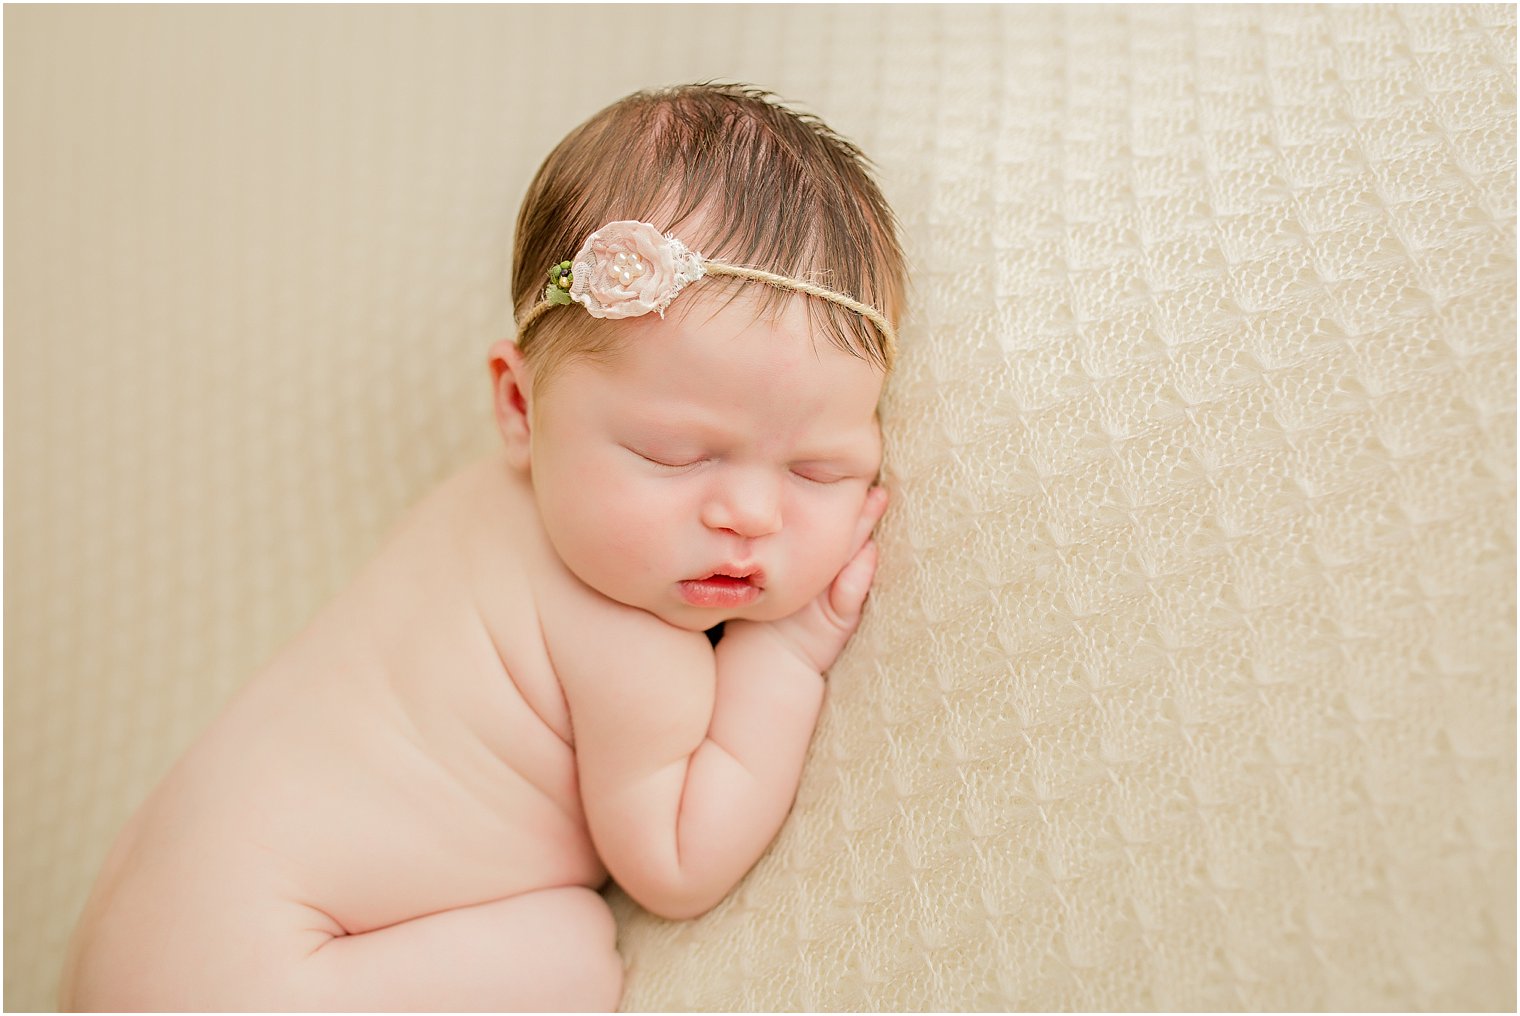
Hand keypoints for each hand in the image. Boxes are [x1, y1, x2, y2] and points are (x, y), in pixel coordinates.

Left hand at [734, 485, 889, 672]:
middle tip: (873, 476)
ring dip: (866, 531)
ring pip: (854, 557)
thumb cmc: (754, 620)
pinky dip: (858, 578)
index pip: (823, 521)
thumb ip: (751, 551)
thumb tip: (737, 507)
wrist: (765, 667)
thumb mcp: (753, 580)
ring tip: (878, 499)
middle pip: (845, 533)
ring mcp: (836, 596)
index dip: (833, 496)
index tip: (841, 466)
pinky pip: (848, 597)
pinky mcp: (839, 621)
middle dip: (860, 506)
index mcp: (810, 561)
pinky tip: (868, 555)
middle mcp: (828, 575)